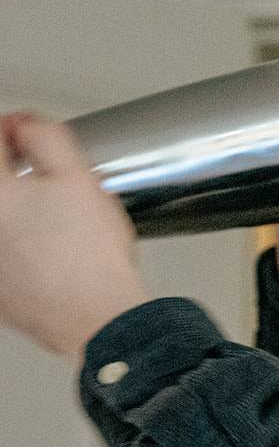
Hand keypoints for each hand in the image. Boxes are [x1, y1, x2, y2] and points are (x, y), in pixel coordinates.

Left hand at [0, 113, 150, 359]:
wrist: (100, 320)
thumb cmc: (92, 259)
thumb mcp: (79, 177)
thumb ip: (45, 136)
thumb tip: (24, 127)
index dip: (14, 131)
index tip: (26, 136)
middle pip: (0, 187)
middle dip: (14, 176)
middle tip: (40, 180)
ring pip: (5, 220)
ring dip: (17, 213)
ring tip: (50, 223)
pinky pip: (6, 255)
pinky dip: (18, 249)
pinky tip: (45, 254)